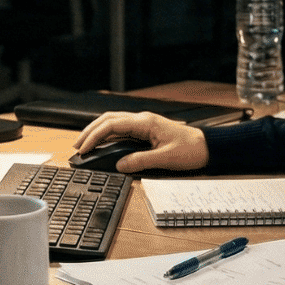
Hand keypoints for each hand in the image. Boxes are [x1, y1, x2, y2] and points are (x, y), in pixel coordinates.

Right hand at [74, 111, 208, 172]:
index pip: (112, 125)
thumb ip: (141, 161)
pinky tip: (102, 143)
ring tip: (84, 144)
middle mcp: (142, 119)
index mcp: (145, 122)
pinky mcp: (145, 130)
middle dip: (90, 131)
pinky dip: (108, 134)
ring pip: (113, 122)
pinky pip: (121, 128)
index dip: (94, 136)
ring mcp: (143, 123)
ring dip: (97, 131)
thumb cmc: (191, 150)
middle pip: (108, 119)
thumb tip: (120, 165)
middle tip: (77, 146)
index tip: (84, 149)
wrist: (207, 147)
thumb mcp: (166, 159)